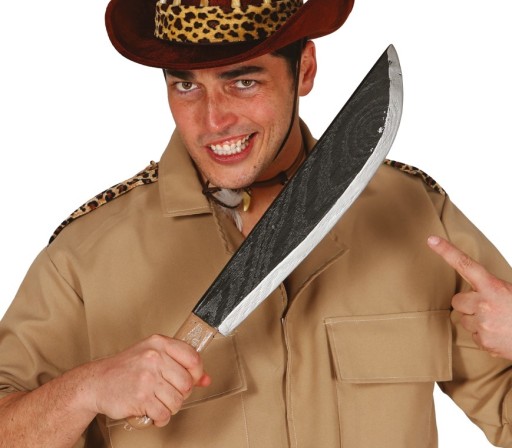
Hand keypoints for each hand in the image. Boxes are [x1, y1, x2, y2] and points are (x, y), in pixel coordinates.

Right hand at [80, 335, 209, 426]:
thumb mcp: (153, 355)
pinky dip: (160, 418)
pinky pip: (164, 414)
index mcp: (159, 343)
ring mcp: (147, 378)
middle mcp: (154, 358)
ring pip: (177, 401)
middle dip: (181, 393)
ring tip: (159, 401)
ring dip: (170, 407)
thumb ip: (181, 364)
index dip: (197, 373)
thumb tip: (206, 379)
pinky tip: (153, 410)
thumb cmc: (126, 368)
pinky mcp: (140, 397)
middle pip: (187, 383)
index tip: (193, 379)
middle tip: (169, 392)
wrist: (96, 382)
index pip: (193, 358)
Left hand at [428, 235, 511, 359]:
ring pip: (464, 319)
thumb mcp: (510, 291)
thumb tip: (477, 288)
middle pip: (457, 300)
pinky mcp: (483, 341)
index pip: (465, 265)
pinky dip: (484, 335)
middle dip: (468, 303)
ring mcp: (482, 323)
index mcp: (494, 286)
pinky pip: (473, 335)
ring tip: (499, 322)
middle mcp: (484, 304)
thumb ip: (492, 287)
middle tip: (489, 307)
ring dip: (477, 320)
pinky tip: (500, 334)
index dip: (447, 251)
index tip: (432, 240)